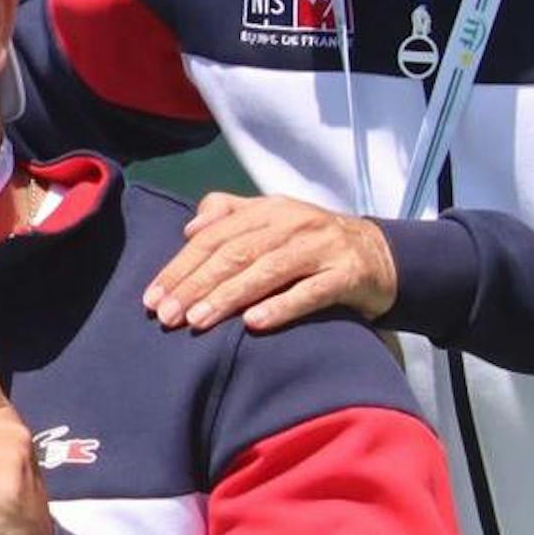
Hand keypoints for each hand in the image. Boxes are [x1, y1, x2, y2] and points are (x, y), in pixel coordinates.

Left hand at [145, 192, 396, 332]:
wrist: (381, 255)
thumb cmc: (311, 243)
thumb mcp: (272, 220)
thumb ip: (230, 216)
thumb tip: (190, 229)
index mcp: (268, 210)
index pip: (213, 237)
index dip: (180, 267)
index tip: (152, 297)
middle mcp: (293, 223)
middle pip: (235, 254)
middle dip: (196, 286)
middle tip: (167, 316)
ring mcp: (322, 247)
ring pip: (267, 271)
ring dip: (228, 297)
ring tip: (198, 321)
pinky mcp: (348, 274)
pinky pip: (310, 292)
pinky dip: (281, 307)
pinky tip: (253, 325)